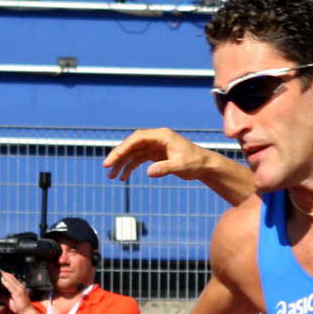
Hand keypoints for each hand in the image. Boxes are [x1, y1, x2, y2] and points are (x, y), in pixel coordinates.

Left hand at [0, 270, 29, 313]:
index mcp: (20, 288)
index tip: (2, 271)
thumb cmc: (21, 307)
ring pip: (11, 280)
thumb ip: (6, 296)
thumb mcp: (12, 300)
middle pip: (12, 278)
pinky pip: (10, 286)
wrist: (27, 311)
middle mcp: (20, 287)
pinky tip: (2, 279)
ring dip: (5, 275)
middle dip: (6, 273)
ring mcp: (19, 289)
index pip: (13, 279)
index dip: (8, 275)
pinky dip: (6, 282)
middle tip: (0, 269)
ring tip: (1, 271)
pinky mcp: (17, 292)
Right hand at [104, 128, 223, 183]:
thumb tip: (149, 172)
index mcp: (161, 135)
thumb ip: (165, 168)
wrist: (206, 166)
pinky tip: (123, 177)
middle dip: (118, 156)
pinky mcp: (155, 155)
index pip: (136, 139)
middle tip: (106, 168)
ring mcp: (154, 146)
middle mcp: (155, 139)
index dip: (122, 148)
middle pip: (131, 145)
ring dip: (122, 164)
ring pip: (132, 153)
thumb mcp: (181, 166)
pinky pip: (138, 160)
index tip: (112, 160)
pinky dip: (130, 167)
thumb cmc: (196, 163)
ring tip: (112, 177)